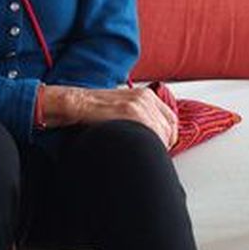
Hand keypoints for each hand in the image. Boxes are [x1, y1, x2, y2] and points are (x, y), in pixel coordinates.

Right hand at [38, 84, 177, 149]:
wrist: (77, 104)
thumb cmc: (95, 110)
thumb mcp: (122, 108)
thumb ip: (139, 117)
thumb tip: (151, 136)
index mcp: (146, 95)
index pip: (171, 120)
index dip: (169, 136)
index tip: (163, 146)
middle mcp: (145, 98)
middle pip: (169, 128)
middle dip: (164, 144)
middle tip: (152, 153)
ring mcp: (139, 104)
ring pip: (162, 133)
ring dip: (156, 147)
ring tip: (143, 154)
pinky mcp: (131, 112)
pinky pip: (151, 134)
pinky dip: (148, 145)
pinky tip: (137, 150)